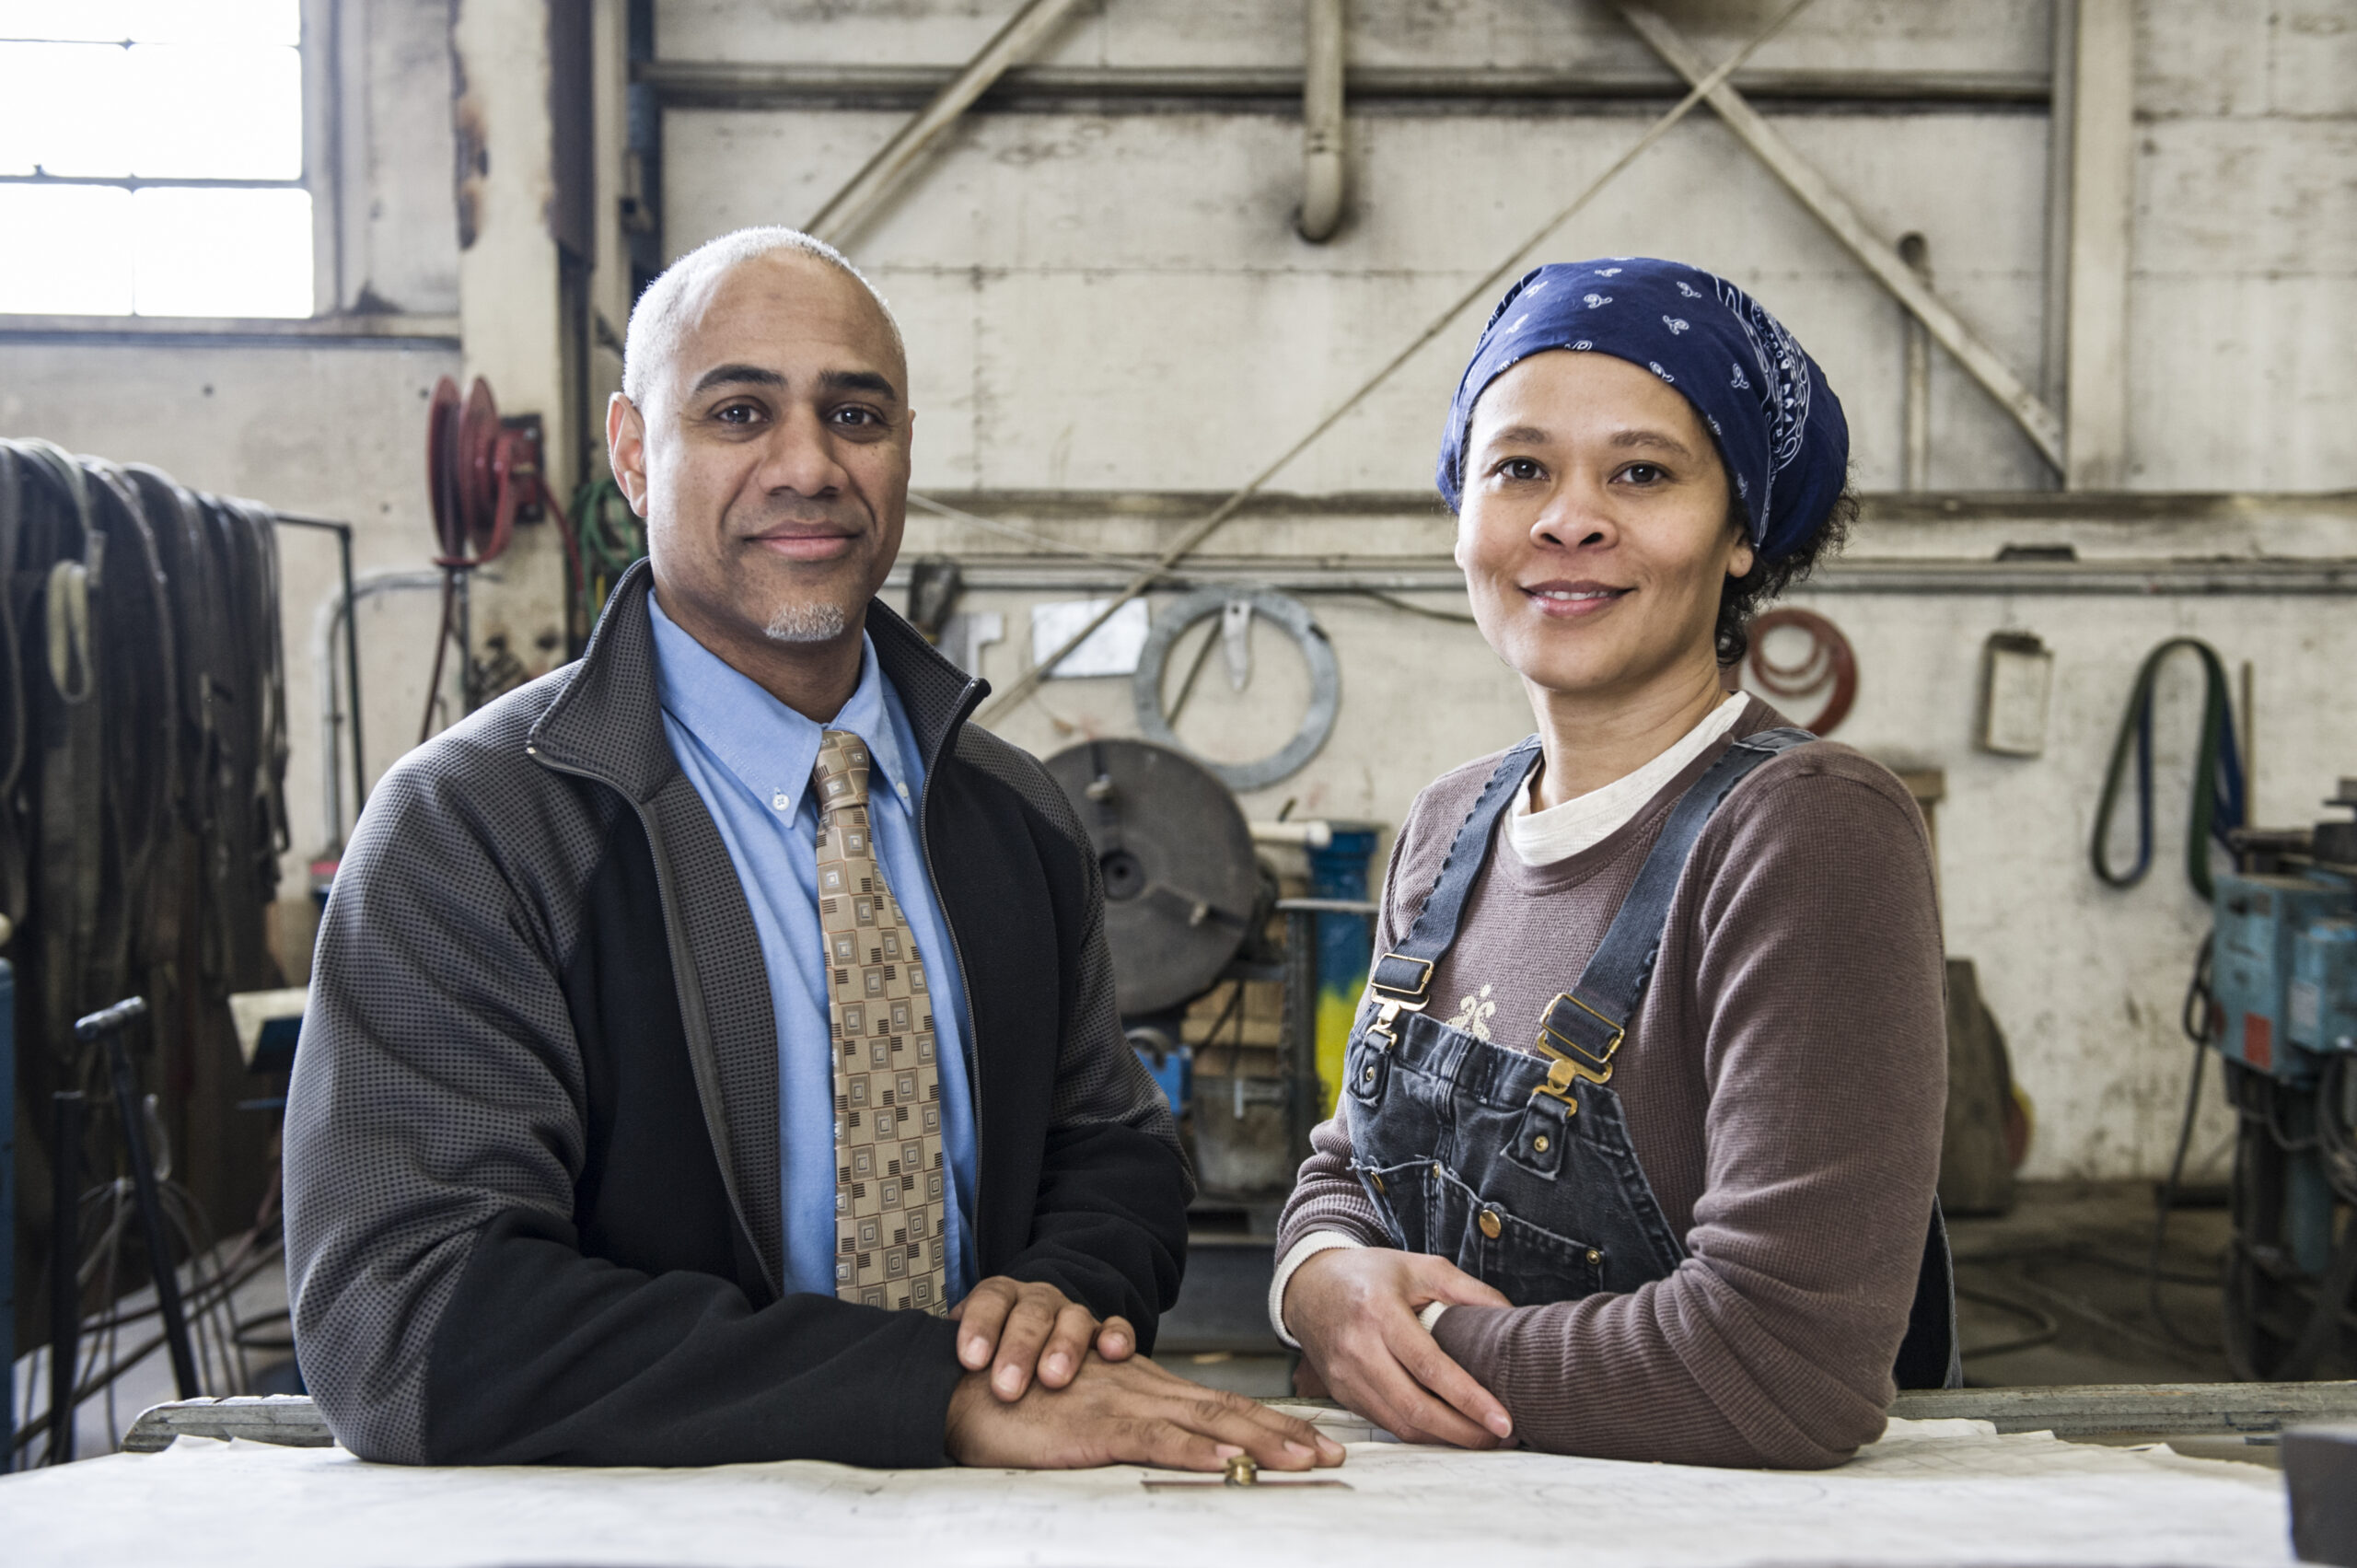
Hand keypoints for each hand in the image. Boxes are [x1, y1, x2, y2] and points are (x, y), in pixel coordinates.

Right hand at [944, 1351, 1348, 1471]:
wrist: (964, 1391)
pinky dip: (1195, 1449)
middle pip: (1228, 1410)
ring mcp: (1122, 1404)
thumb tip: (1177, 1454)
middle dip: (1285, 1432)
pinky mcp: (1096, 1426)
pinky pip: (1154, 1439)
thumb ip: (1131, 1430)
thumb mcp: (1088, 1418)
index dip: (1271, 1423)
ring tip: (1303, 1459)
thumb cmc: (1023, 1408)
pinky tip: (1227, 1461)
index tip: (1316, 1443)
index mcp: (1144, 1388)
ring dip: (1259, 1441)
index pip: (1221, 1405)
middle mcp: (1143, 1389)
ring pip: (1206, 1422)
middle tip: (1333, 1453)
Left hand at [949, 1276, 1134, 1399]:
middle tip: (1007, 1387)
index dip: (979, 1326)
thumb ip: (953, 1366)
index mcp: (999, 1298)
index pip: (989, 1300)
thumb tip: (917, 1388)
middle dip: (1019, 1348)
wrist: (1028, 1344)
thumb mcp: (968, 1355)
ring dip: (1064, 1347)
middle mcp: (1036, 1301)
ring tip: (1053, 1379)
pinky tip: (1112, 1354)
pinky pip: (1115, 1327)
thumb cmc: (991, 1361)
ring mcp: (1070, 1315)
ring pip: (1073, 1318)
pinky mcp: (1102, 1333)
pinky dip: (1116, 1337)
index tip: (970, 1361)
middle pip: (1030, 1312)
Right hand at [1284, 1246, 1514, 1447]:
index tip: (1502, 1419)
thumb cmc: (1368, 1274)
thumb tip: (1509, 1316)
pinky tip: (1447, 1429)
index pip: (1428, 1366)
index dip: (1468, 1398)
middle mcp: (1357, 1348)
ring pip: (1400, 1424)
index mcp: (1379, 1311)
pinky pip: (1385, 1423)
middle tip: (1501, 1436)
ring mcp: (1345, 1376)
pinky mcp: (1342, 1393)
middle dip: (1464, 1431)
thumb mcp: (1420, 1266)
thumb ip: (1467, 1290)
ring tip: (1482, 1437)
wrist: (1309, 1285)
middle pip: (1415, 1407)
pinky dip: (1420, 1432)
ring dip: (1445, 1439)